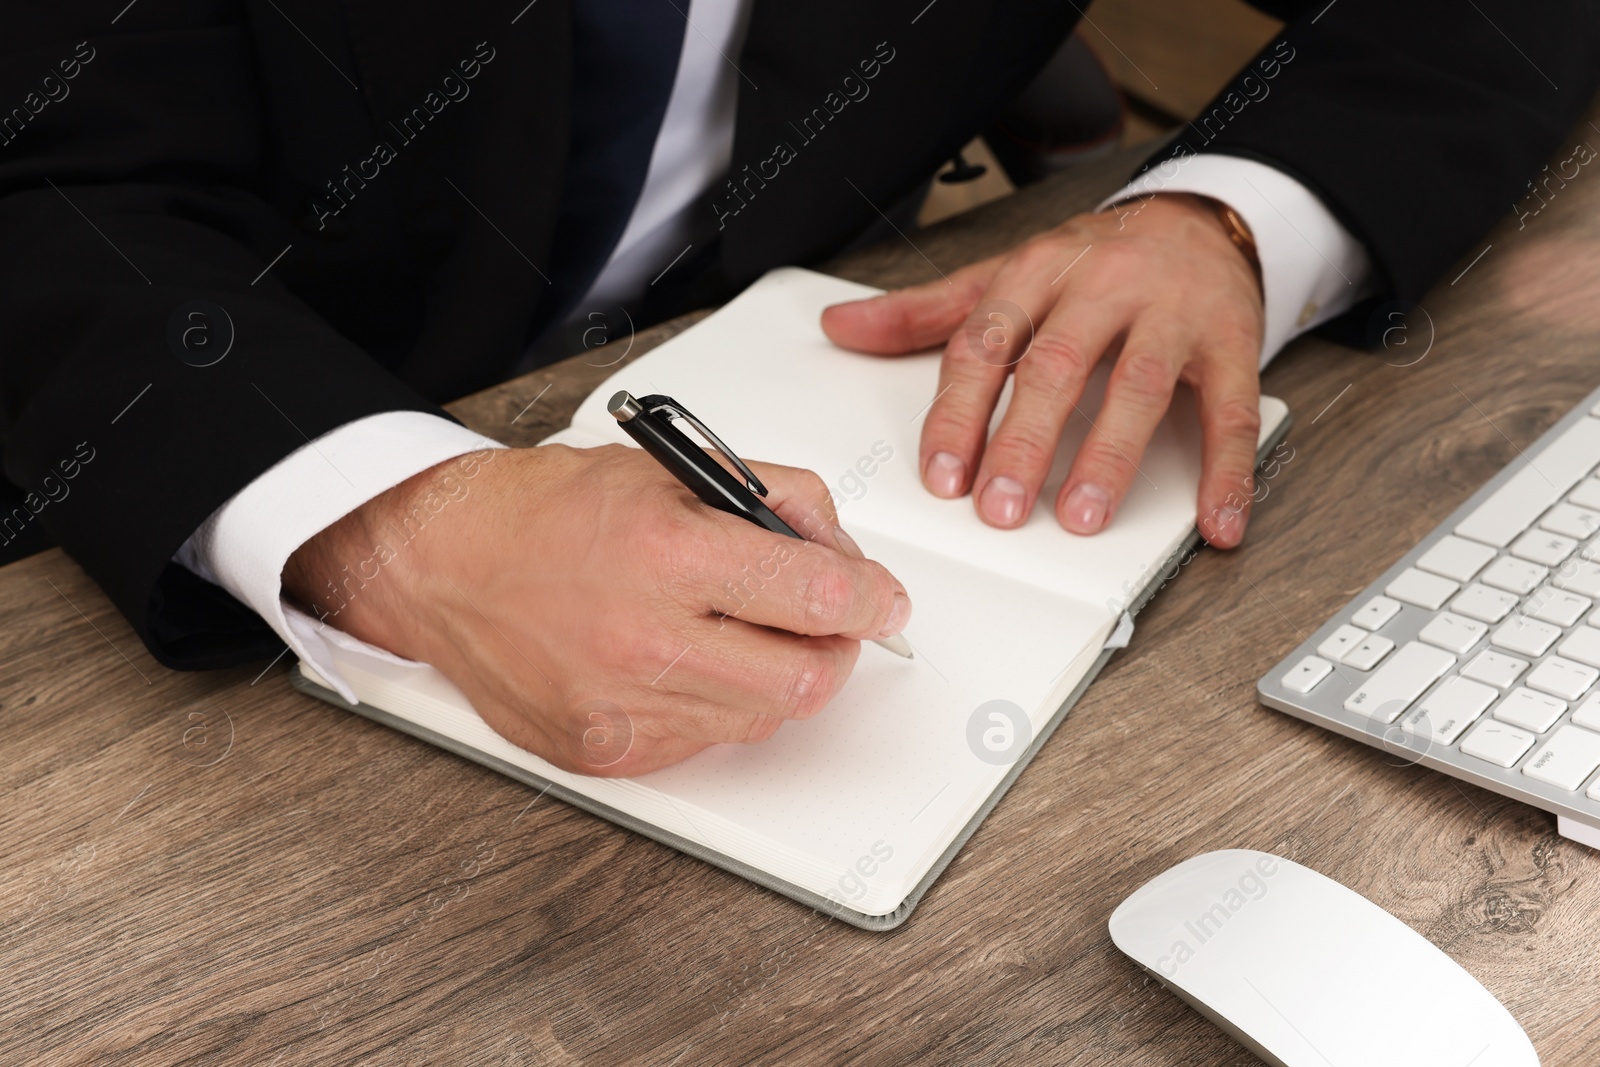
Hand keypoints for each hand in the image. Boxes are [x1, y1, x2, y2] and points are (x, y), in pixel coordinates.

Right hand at [282, 445, 911, 776]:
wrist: (442, 565)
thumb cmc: (546, 512)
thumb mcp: (672, 471)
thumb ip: (774, 501)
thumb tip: (841, 555)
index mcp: (666, 554)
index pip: (814, 597)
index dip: (870, 600)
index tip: (883, 600)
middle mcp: (644, 639)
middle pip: (805, 679)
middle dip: (835, 649)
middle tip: (823, 623)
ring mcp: (622, 707)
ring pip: (762, 718)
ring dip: (775, 677)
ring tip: (736, 632)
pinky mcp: (605, 752)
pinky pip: (706, 743)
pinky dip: (718, 706)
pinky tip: (685, 664)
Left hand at [821, 193, 1264, 546]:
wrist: (1201, 218)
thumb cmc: (1094, 260)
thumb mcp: (1006, 275)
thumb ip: (927, 311)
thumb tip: (843, 325)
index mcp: (1038, 272)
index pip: (986, 344)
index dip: (960, 413)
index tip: (942, 476)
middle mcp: (1103, 286)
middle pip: (1057, 365)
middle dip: (1024, 442)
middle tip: (1000, 509)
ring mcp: (1173, 312)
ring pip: (1141, 385)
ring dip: (1110, 456)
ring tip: (1082, 515)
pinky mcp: (1232, 340)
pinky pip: (1231, 409)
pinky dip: (1227, 470)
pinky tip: (1213, 520)